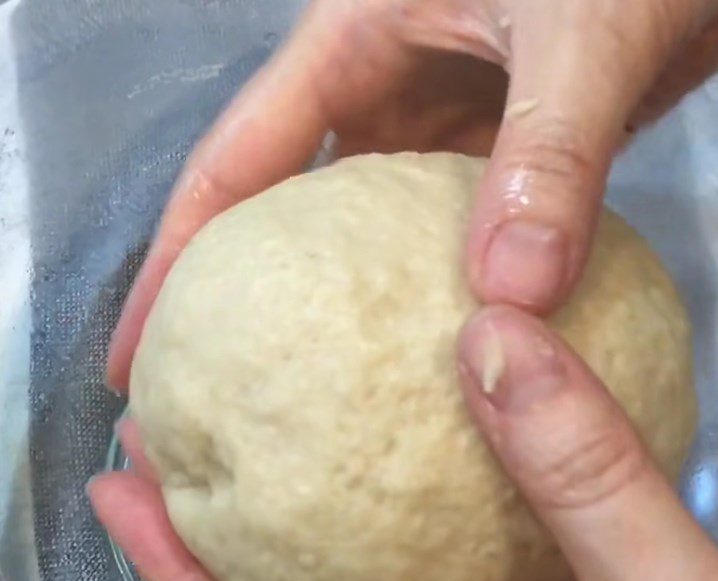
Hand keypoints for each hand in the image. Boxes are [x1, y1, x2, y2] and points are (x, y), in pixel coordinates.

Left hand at [91, 306, 717, 580]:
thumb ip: (591, 490)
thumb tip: (490, 341)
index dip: (181, 580)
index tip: (124, 488)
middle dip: (238, 530)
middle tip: (193, 429)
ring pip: (397, 570)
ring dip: (340, 495)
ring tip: (300, 407)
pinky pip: (483, 538)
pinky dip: (456, 477)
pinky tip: (454, 415)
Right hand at [106, 0, 717, 391]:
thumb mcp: (575, 31)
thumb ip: (546, 156)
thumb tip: (509, 297)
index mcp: (357, 45)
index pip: (233, 168)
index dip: (173, 264)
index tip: (140, 355)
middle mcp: (391, 95)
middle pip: (291, 218)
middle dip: (252, 306)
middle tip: (222, 399)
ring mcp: (452, 130)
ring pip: (382, 241)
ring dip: (360, 315)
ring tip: (324, 403)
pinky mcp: (516, 159)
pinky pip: (470, 239)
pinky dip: (459, 296)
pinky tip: (453, 356)